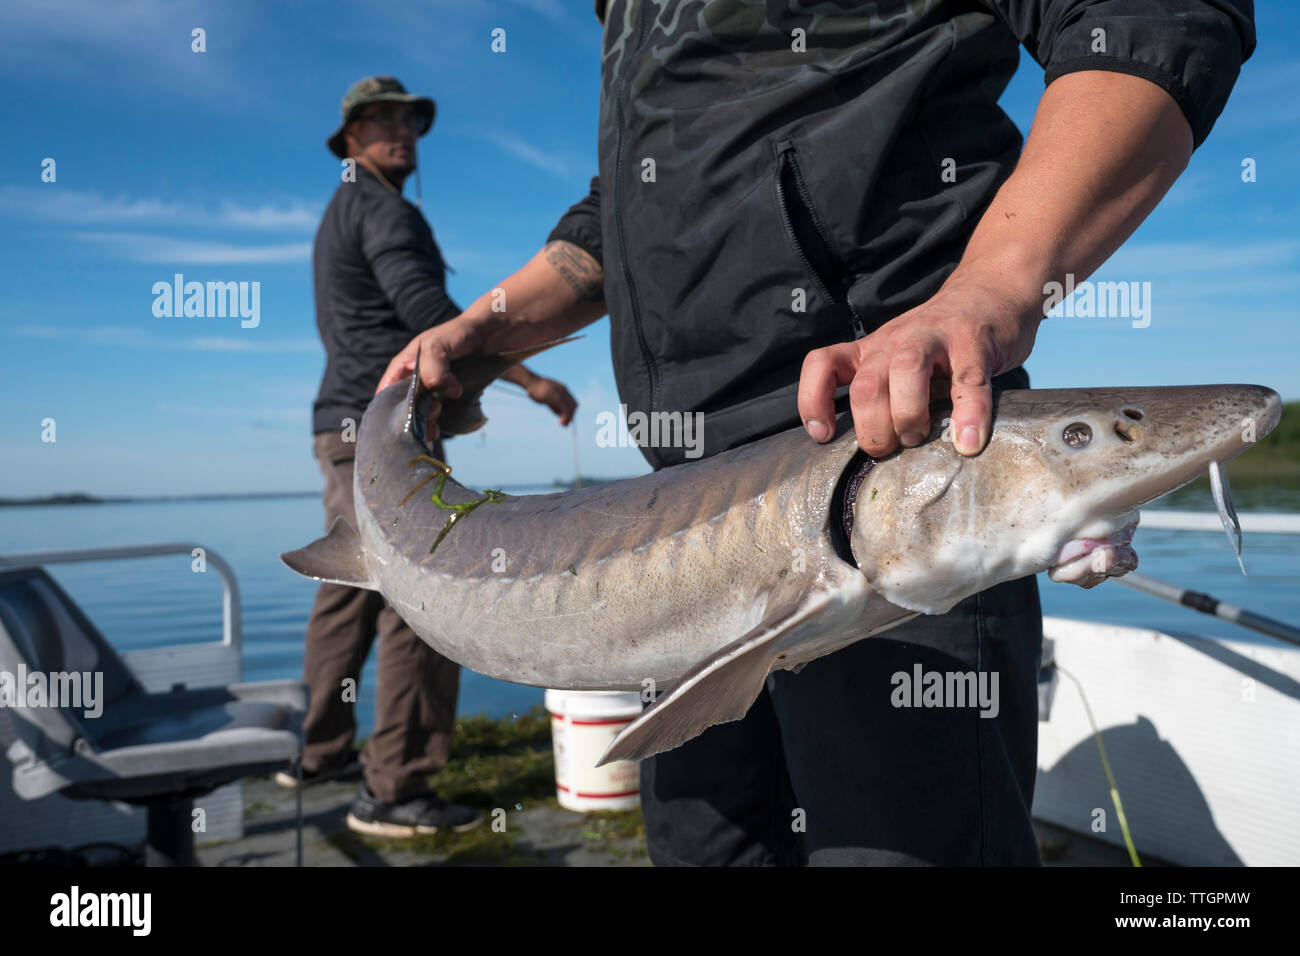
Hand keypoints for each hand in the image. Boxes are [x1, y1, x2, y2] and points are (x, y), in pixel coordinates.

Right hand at [376, 317, 488, 440]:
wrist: (493, 333)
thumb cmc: (459, 333)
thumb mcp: (436, 346)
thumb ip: (432, 369)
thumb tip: (448, 393)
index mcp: (404, 366)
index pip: (386, 392)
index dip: (389, 408)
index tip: (402, 421)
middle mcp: (417, 380)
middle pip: (407, 408)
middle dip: (413, 420)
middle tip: (425, 425)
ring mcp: (436, 390)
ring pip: (425, 414)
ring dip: (428, 423)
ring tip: (434, 430)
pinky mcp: (453, 397)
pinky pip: (445, 414)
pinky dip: (445, 422)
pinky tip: (446, 427)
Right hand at [524, 375, 577, 424]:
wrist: (530, 381)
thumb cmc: (536, 389)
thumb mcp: (547, 397)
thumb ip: (554, 405)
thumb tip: (560, 414)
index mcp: (563, 389)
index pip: (572, 402)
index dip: (570, 412)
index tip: (565, 419)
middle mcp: (564, 390)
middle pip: (574, 405)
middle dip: (571, 416)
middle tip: (565, 424)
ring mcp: (561, 393)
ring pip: (571, 408)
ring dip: (569, 418)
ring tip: (563, 425)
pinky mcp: (557, 398)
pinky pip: (565, 409)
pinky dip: (566, 417)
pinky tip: (561, 423)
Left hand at [797, 273, 1040, 456]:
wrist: (991, 290)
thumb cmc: (941, 343)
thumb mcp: (899, 363)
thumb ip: (886, 397)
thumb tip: (875, 451)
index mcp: (871, 350)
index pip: (823, 364)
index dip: (813, 400)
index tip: (824, 435)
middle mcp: (895, 342)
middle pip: (866, 383)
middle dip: (872, 427)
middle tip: (888, 449)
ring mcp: (935, 338)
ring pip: (906, 370)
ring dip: (908, 414)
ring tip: (917, 438)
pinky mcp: (975, 343)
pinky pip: (968, 381)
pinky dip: (968, 415)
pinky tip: (968, 442)